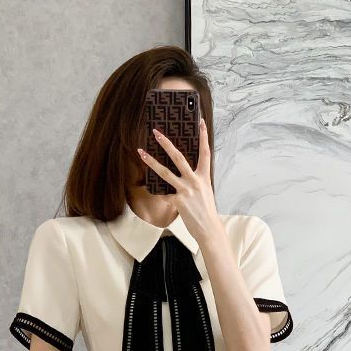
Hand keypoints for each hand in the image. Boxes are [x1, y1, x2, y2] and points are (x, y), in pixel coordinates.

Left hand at [136, 116, 225, 249]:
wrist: (209, 229)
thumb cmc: (206, 210)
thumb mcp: (205, 191)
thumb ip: (196, 179)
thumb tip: (184, 171)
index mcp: (204, 177)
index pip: (205, 152)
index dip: (203, 136)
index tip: (200, 121)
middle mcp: (195, 181)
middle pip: (179, 158)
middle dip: (166, 144)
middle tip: (156, 132)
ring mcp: (186, 191)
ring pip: (165, 173)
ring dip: (151, 162)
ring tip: (140, 152)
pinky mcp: (178, 202)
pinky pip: (164, 194)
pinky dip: (159, 193)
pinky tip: (153, 190)